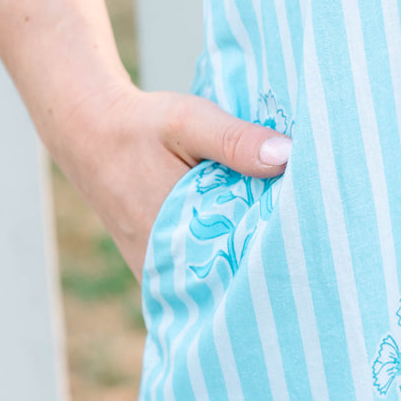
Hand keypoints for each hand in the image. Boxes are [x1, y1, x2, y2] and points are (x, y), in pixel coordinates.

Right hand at [60, 80, 290, 279]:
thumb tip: (286, 157)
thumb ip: (236, 140)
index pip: (239, 260)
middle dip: (264, 263)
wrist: (89, 132)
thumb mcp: (190, 121)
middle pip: (229, 276)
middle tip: (308, 245)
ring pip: (213, 280)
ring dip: (243, 264)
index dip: (276, 252)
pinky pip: (197, 275)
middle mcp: (161, 263)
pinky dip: (222, 261)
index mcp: (172, 232)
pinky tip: (248, 243)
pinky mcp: (154, 266)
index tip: (311, 239)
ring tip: (287, 248)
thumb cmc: (142, 126)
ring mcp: (156, 270)